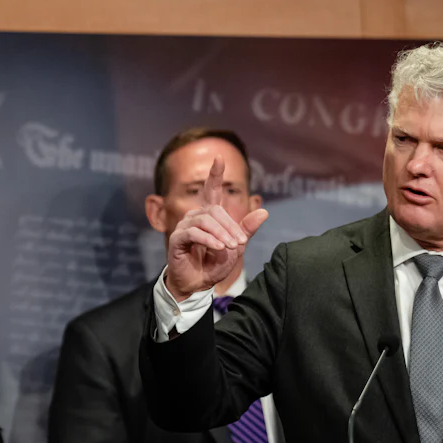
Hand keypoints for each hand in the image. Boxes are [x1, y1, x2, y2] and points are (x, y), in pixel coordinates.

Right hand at [165, 156, 267, 300]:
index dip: (215, 174)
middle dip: (230, 226)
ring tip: (229, 248)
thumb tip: (264, 212)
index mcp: (209, 216)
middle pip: (214, 210)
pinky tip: (218, 248)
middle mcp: (195, 217)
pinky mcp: (177, 239)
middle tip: (240, 243)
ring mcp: (184, 227)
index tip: (219, 158)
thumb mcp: (235, 247)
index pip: (211, 190)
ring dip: (220, 234)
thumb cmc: (214, 265)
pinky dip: (208, 239)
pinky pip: (194, 233)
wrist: (198, 284)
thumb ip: (246, 230)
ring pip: (205, 220)